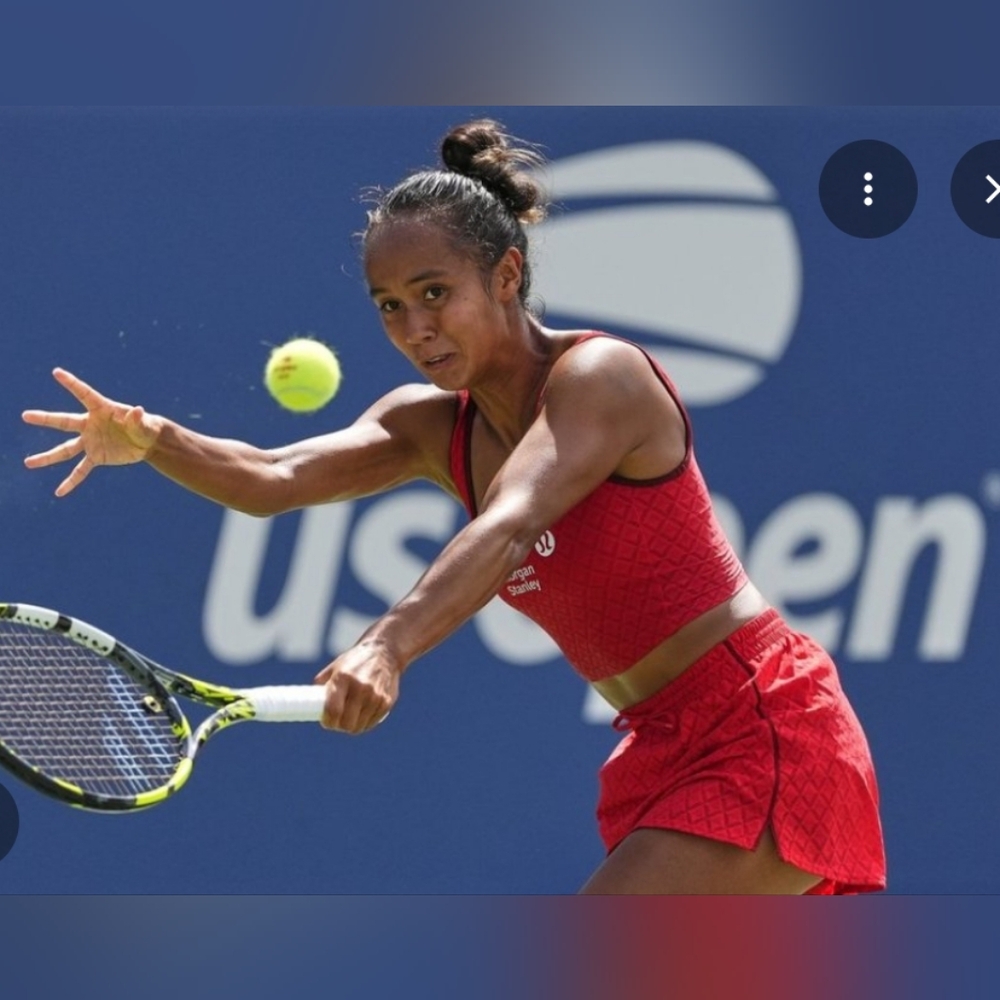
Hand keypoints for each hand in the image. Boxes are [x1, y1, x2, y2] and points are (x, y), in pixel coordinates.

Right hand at [22, 368, 162, 495]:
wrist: (147, 442)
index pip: (84, 394)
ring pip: (65, 450)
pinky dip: (71, 481)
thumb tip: (137, 411)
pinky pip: (81, 470)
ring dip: (47, 458)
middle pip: (64, 422)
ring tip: (28, 463)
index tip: (57, 372)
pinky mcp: (96, 456)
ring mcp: (90, 441)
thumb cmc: (145, 427)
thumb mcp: (144, 423)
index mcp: (102, 409)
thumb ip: (137, 419)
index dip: (72, 383)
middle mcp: (90, 425)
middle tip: (25, 416)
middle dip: (45, 419)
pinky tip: (59, 492)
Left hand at [313, 641, 400, 733]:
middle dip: (339, 726)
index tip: (326, 721)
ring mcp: (375, 696)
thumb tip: (310, 703)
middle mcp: (360, 687)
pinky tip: (363, 713)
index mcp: (343, 678)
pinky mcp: (387, 702)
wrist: (385, 651)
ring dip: (352, 726)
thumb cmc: (355, 660)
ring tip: (350, 717)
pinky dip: (365, 722)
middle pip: (346, 723)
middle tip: (337, 721)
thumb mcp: (335, 667)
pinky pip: (372, 723)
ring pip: (359, 726)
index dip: (327, 721)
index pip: (333, 711)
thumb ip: (323, 685)